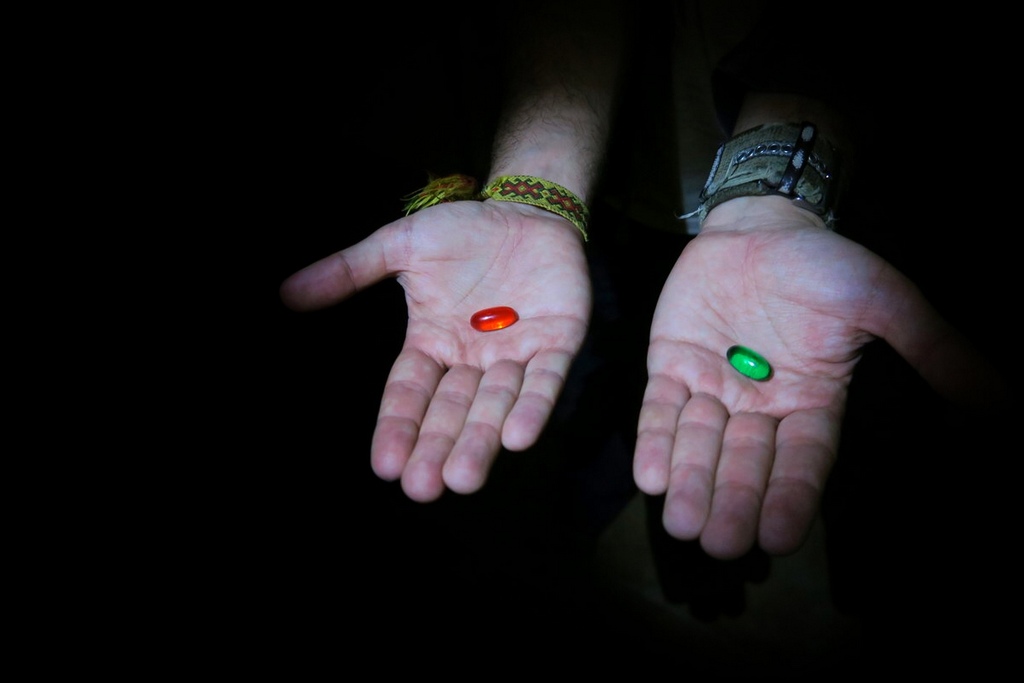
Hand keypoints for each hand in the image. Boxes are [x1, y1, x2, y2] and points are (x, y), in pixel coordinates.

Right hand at [280, 199, 590, 501]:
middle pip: (452, 412)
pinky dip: (533, 408)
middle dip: (437, 450)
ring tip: (463, 479)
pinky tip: (518, 438)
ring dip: (480, 442)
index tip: (384, 466)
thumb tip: (286, 292)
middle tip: (422, 489)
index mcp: (433, 342)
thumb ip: (350, 271)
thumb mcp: (400, 248)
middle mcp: (473, 358)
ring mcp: (516, 353)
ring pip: (495, 406)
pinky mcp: (558, 342)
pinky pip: (545, 380)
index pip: (411, 393)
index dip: (399, 427)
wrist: (527, 208)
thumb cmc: (464, 230)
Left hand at [633, 196, 1004, 559]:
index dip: (791, 498)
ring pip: (701, 444)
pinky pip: (662, 409)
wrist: (760, 221)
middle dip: (733, 502)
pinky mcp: (671, 364)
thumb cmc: (824, 263)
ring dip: (690, 483)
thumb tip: (1000, 401)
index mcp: (811, 400)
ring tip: (680, 523)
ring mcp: (713, 385)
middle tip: (721, 545)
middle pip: (746, 464)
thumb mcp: (883, 303)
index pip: (803, 460)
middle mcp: (760, 404)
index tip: (780, 540)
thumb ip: (932, 350)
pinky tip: (649, 477)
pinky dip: (655, 441)